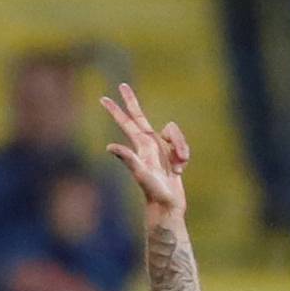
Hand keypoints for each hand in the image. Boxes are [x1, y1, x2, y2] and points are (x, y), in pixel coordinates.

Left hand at [101, 83, 188, 215]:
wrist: (167, 205)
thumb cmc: (152, 191)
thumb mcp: (140, 173)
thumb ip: (128, 159)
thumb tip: (109, 147)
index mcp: (140, 146)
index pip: (128, 123)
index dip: (119, 109)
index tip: (105, 98)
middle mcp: (148, 144)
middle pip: (140, 117)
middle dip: (132, 102)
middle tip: (121, 85)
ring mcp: (161, 148)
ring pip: (173, 131)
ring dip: (180, 147)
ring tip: (178, 167)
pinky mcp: (173, 153)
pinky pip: (182, 144)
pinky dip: (184, 154)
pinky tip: (180, 169)